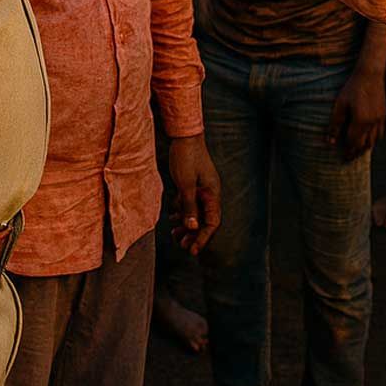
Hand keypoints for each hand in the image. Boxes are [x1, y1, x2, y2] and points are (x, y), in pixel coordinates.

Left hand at [168, 134, 221, 255]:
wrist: (184, 135)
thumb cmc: (186, 157)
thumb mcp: (186, 184)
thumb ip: (189, 206)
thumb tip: (192, 227)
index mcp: (212, 194)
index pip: (211, 222)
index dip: (202, 237)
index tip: (192, 250)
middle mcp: (209, 193)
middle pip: (204, 220)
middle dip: (193, 234)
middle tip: (182, 245)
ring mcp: (201, 188)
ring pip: (196, 212)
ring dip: (187, 224)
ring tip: (175, 234)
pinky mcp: (192, 183)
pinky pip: (190, 203)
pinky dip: (182, 212)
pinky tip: (173, 218)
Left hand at [329, 68, 385, 158]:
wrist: (370, 75)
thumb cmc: (352, 88)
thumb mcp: (340, 104)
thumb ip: (335, 124)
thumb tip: (330, 141)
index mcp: (361, 122)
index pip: (354, 143)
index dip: (349, 152)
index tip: (344, 158)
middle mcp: (372, 123)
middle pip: (365, 145)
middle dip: (357, 152)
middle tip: (349, 158)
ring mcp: (380, 120)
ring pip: (374, 141)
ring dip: (366, 147)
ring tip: (358, 151)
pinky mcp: (383, 115)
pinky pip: (380, 133)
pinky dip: (374, 139)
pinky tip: (368, 138)